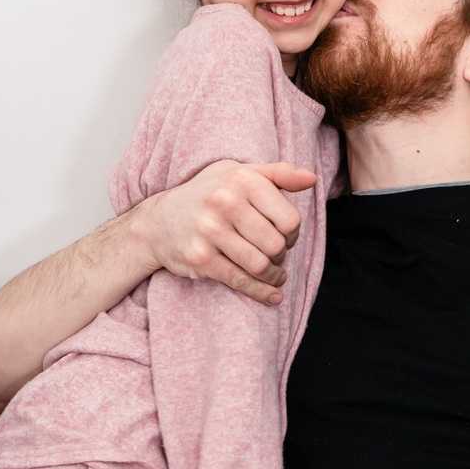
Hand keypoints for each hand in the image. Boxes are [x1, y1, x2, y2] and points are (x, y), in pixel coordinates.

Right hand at [131, 160, 317, 304]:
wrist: (157, 222)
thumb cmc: (206, 194)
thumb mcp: (239, 173)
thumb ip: (278, 174)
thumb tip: (311, 178)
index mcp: (242, 179)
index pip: (289, 219)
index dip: (293, 234)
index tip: (285, 237)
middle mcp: (225, 202)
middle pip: (276, 245)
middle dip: (281, 256)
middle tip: (275, 256)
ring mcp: (210, 230)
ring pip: (260, 265)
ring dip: (273, 275)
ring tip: (273, 274)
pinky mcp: (200, 257)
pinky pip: (240, 280)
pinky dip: (261, 292)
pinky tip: (272, 295)